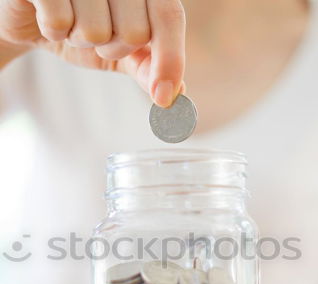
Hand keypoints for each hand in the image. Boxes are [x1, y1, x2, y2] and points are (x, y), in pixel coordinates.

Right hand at [0, 0, 185, 106]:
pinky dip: (53, 31)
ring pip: (96, 31)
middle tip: (97, 37)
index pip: (169, 15)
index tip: (163, 97)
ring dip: (79, 39)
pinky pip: (59, 22)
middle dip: (114, 49)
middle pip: (135, 32)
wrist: (30, 16)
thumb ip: (148, 67)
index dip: (170, 59)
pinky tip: (48, 18)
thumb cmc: (79, 25)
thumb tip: (177, 96)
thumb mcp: (121, 50)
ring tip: (70, 23)